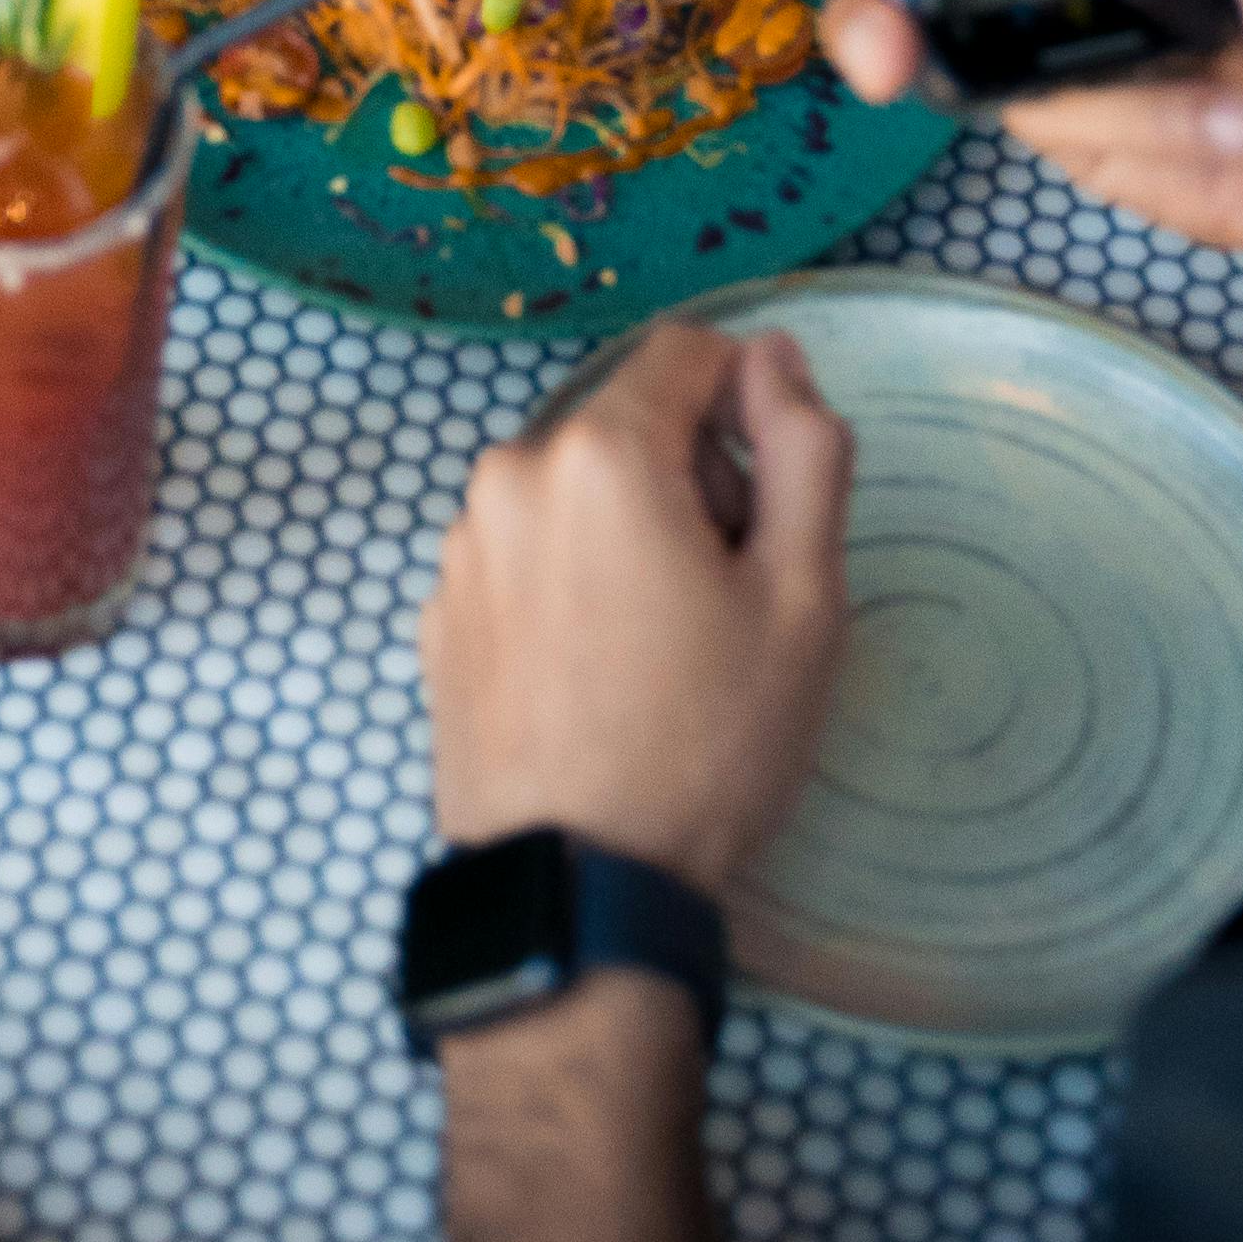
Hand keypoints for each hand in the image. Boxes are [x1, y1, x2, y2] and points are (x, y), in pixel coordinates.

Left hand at [420, 321, 852, 892]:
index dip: (748, 413)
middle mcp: (509, 473)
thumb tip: (777, 358)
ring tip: (662, 654)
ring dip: (627, 537)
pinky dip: (570, 587)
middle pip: (629, 426)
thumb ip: (804, 452)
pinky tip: (601, 681)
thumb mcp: (802, 599)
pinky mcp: (437, 614)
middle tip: (725, 602)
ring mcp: (461, 547)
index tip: (766, 511)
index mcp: (599, 451)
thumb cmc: (703, 745)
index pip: (688, 353)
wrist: (577, 888)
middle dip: (690, 484)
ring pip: (575, 493)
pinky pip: (526, 557)